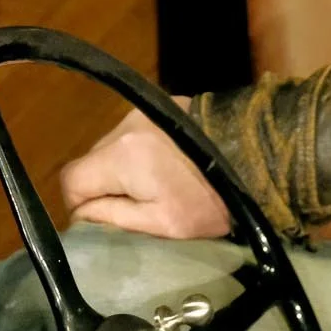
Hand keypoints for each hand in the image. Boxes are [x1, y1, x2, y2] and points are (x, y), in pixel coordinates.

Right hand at [59, 105, 229, 238]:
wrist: (258, 158)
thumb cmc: (213, 199)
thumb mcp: (163, 223)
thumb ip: (115, 218)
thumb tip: (82, 215)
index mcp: (120, 156)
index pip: (72, 181)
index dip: (81, 206)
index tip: (103, 221)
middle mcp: (123, 127)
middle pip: (93, 163)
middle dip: (106, 188)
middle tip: (136, 209)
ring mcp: (142, 113)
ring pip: (113, 150)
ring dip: (125, 171)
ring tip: (158, 188)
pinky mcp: (162, 107)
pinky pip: (135, 138)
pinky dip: (142, 155)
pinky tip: (168, 168)